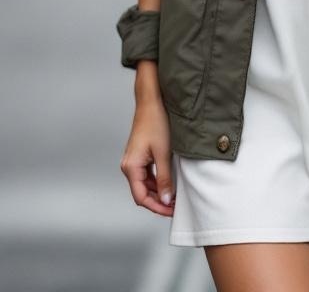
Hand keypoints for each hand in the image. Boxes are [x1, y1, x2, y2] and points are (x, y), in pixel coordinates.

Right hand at [120, 97, 174, 215]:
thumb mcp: (163, 154)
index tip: (171, 211)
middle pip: (141, 193)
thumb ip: (164, 179)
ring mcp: (133, 160)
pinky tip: (169, 182)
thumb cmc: (156, 122)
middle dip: (158, 201)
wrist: (152, 101)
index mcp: (131, 167)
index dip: (156, 207)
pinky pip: (146, 175)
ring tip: (174, 196)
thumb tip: (166, 200)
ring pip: (144, 185)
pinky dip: (157, 181)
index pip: (141, 197)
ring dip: (158, 192)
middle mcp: (129, 165)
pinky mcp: (139, 155)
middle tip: (175, 206)